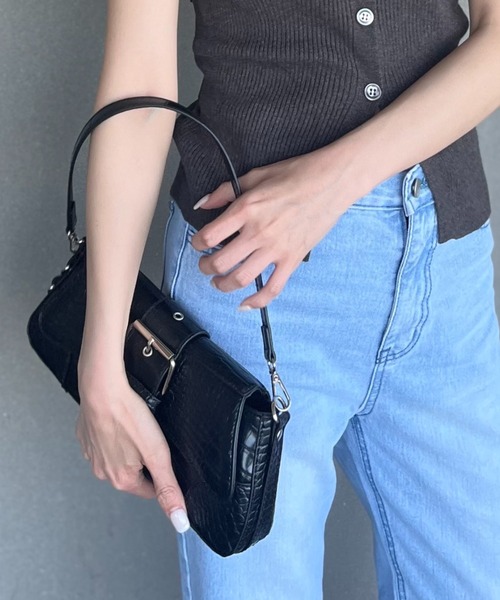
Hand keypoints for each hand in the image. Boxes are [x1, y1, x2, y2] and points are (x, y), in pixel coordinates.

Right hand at [76, 357, 190, 533]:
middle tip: (149, 438)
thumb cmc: (130, 418)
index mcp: (122, 480)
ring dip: (128, 448)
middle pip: (134, 474)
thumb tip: (180, 522)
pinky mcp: (86, 438)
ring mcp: (91, 455)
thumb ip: (169, 488)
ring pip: (118, 458)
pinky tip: (119, 423)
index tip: (163, 456)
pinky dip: (113, 435)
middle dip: (144, 460)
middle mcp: (103, 473)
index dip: (162, 474)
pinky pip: (104, 443)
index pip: (151, 490)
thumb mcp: (158, 454)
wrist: (102, 390)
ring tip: (134, 429)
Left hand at [190, 145, 358, 309]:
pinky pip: (273, 288)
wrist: (332, 180)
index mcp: (246, 209)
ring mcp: (276, 248)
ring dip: (223, 285)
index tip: (198, 244)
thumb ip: (225, 191)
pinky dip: (257, 301)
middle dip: (206, 267)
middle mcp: (258, 232)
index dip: (197, 244)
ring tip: (219, 282)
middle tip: (205, 265)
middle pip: (221, 262)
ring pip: (241, 278)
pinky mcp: (292, 259)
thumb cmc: (297, 174)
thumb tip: (203, 204)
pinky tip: (245, 304)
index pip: (209, 236)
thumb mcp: (255, 175)